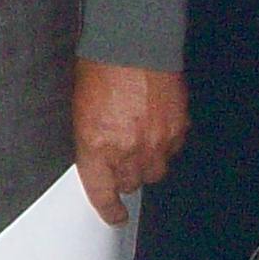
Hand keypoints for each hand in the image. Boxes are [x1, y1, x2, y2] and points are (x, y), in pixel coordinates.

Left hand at [71, 59, 189, 226]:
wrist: (133, 44)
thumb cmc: (101, 70)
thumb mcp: (80, 110)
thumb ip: (91, 141)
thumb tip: (100, 159)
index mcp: (96, 146)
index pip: (102, 192)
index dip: (108, 209)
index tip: (113, 215)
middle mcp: (127, 150)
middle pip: (130, 183)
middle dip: (124, 173)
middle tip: (120, 153)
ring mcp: (156, 142)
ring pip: (154, 171)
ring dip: (146, 161)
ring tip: (139, 137)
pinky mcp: (178, 130)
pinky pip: (172, 150)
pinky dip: (165, 143)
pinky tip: (155, 124)